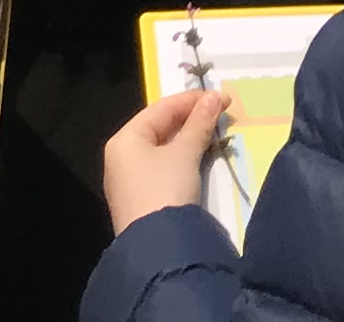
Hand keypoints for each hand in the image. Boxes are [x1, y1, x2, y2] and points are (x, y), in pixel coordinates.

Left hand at [102, 87, 226, 231]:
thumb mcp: (185, 153)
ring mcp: (129, 180)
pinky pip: (162, 167)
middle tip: (221, 113)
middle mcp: (121, 157)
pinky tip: (200, 155)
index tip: (222, 98)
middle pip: (159, 127)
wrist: (158, 247)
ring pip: (162, 148)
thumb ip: (199, 123)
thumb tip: (214, 97)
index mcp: (125, 140)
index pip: (160, 108)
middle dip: (191, 119)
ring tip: (215, 131)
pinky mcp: (140, 200)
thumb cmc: (166, 189)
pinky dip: (182, 157)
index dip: (193, 100)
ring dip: (189, 138)